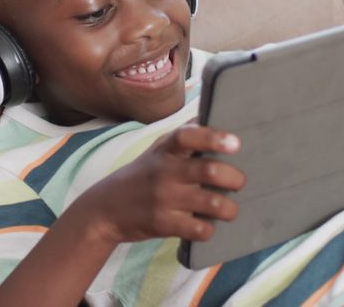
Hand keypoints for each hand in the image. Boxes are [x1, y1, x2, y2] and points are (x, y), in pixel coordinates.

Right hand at [77, 125, 244, 245]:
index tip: (235, 143)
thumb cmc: (142, 175)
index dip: (213, 137)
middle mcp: (164, 172)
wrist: (105, 209)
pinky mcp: (163, 224)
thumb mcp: (157, 150)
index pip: (187, 136)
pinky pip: (200, 229)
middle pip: (210, 170)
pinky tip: (206, 225)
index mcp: (165, 150)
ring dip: (229, 209)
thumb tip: (214, 114)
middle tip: (238, 182)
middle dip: (235, 178)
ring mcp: (163, 200)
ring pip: (213, 203)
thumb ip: (185, 136)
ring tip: (230, 209)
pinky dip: (210, 229)